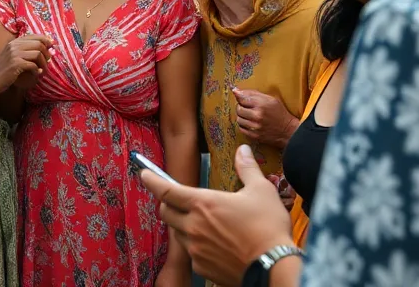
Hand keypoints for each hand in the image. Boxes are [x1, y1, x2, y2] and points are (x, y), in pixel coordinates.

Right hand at [0, 35, 53, 94]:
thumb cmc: (1, 71)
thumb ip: (22, 52)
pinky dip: (37, 70)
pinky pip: (33, 65)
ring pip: (37, 54)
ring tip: (43, 69)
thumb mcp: (10, 57)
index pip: (34, 36)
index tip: (51, 44)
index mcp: (13, 42)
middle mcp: (14, 45)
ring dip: (43, 63)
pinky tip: (36, 74)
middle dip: (46, 52)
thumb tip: (42, 51)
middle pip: (38, 44)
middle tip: (48, 61)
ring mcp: (14, 54)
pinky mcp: (15, 64)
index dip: (45, 39)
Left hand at [141, 145, 296, 286]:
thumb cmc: (268, 227)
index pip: (166, 190)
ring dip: (182, 225)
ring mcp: (196, 249)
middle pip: (166, 213)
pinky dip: (196, 245)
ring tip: (201, 222)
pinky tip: (213, 243)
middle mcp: (193, 227)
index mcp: (203, 204)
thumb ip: (247, 168)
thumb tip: (244, 150)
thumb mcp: (261, 190)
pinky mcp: (202, 268)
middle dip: (166, 204)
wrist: (274, 266)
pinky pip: (191, 253)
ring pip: (177, 233)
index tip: (144, 174)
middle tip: (176, 199)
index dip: (152, 180)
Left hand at [233, 87, 297, 148]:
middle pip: (238, 109)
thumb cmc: (279, 113)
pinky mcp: (254, 136)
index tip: (239, 97)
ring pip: (239, 119)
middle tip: (247, 107)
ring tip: (250, 115)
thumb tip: (236, 90)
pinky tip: (250, 123)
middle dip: (241, 106)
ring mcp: (255, 127)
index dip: (240, 97)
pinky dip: (244, 125)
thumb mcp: (270, 99)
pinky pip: (241, 128)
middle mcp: (257, 116)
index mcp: (261, 104)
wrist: (287, 130)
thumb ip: (253, 94)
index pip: (241, 98)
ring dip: (242, 116)